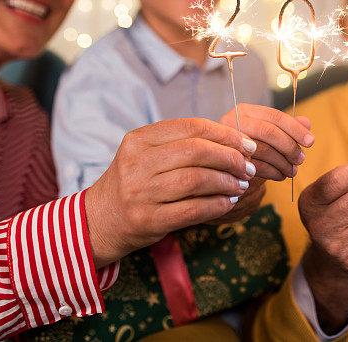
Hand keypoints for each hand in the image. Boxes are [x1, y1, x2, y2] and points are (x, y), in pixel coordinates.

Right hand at [85, 118, 255, 267]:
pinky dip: (217, 205)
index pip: (191, 127)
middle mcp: (137, 163)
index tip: (247, 143)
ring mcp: (140, 192)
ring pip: (197, 179)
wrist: (99, 220)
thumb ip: (183, 144)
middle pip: (197, 151)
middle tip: (248, 167)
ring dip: (227, 182)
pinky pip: (193, 209)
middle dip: (231, 158)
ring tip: (241, 185)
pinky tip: (229, 202)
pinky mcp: (147, 220)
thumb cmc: (135, 182)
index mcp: (139, 139)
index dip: (226, 134)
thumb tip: (235, 142)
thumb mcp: (148, 154)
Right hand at [220, 104, 313, 180]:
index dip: (295, 129)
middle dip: (289, 147)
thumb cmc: (251, 146)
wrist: (226, 165)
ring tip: (293, 171)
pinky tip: (281, 176)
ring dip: (283, 163)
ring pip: (263, 150)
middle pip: (269, 132)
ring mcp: (227, 140)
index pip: (275, 116)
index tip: (311, 141)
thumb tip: (306, 123)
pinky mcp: (227, 160)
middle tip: (302, 159)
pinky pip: (256, 166)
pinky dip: (273, 172)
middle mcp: (232, 121)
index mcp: (245, 111)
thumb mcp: (269, 134)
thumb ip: (287, 127)